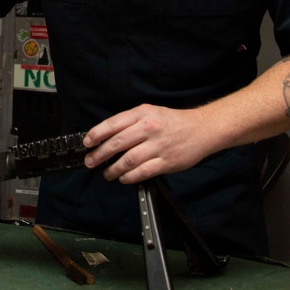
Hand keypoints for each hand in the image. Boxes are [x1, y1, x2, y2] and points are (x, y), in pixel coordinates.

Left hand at [82, 104, 216, 183]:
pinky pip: (142, 172)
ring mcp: (158, 146)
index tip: (87, 142)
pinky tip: (124, 178)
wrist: (202, 129)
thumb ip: (130, 122)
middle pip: (117, 143)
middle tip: (90, 161)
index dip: (96, 134)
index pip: (113, 124)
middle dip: (99, 154)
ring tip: (107, 173)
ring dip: (113, 169)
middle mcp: (149, 128)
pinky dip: (129, 177)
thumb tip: (107, 135)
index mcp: (143, 114)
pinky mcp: (166, 162)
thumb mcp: (151, 112)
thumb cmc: (173, 121)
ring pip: (127, 160)